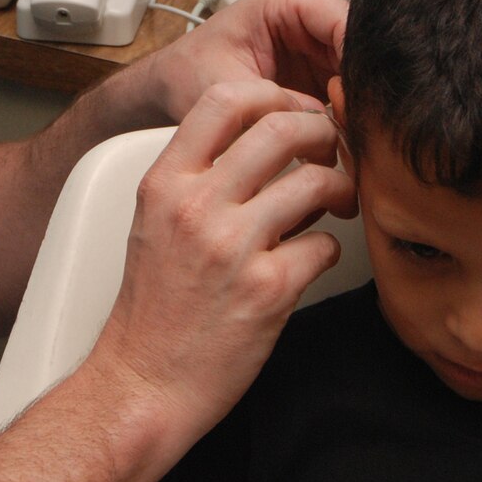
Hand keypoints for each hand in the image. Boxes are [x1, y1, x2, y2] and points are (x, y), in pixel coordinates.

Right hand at [89, 79, 357, 447]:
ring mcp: (233, 247)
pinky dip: (330, 250)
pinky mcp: (268, 291)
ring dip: (339, 189)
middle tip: (334, 149)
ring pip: (314, 183)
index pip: (224, 99)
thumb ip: (197, 182)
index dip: (273, 95)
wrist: (141, 386)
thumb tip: (261, 147)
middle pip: (282, 129)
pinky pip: (326, 246)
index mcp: (164, 184)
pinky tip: (314, 260)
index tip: (294, 110)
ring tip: (339, 202)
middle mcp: (196, 207)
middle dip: (322, 133)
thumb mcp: (154, 226)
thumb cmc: (151, 313)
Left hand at [146, 0, 345, 123]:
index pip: (345, 21)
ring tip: (355, 135)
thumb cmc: (191, 75)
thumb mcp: (229, 88)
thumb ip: (277, 101)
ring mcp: (319, 41)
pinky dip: (351, 112)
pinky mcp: (323, 68)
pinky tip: (347, 135)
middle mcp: (310, 13)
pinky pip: (351, 88)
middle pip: (363, 46)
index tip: (361, 101)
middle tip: (362, 127)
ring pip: (362, 70)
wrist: (173, 85)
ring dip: (361, 103)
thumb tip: (330, 122)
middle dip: (365, 86)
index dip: (362, 60)